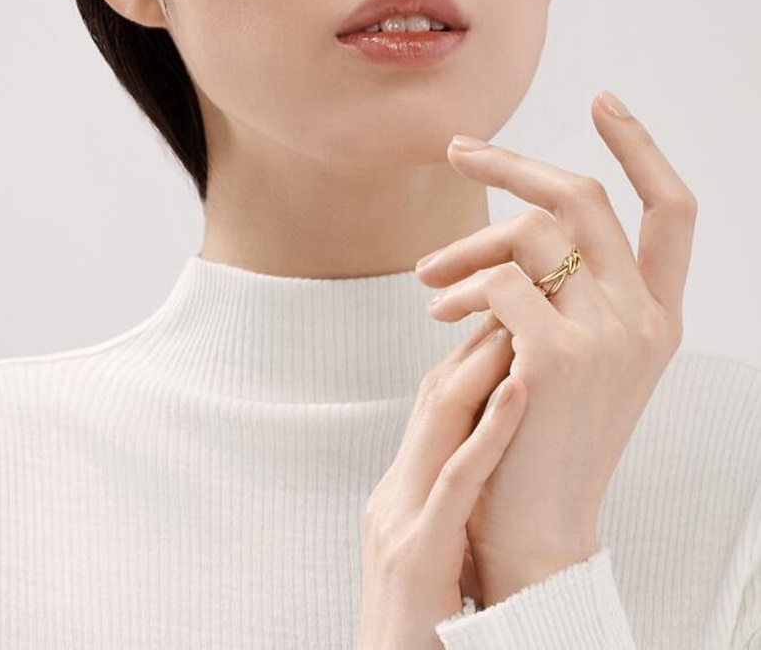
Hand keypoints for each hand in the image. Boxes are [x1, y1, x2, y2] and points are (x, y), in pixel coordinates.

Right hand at [358, 313, 527, 649]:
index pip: (432, 407)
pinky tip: (519, 389)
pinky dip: (489, 429)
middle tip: (517, 295)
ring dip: (482, 365)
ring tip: (519, 319)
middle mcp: (391, 495)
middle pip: (431, 397)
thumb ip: (442, 502)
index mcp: (396, 494)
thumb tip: (480, 460)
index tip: (508, 317)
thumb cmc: (420, 623)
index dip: (469, 355)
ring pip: (439, 421)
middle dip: (475, 342)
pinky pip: (457, 478)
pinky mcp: (418, 552)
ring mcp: (398, 520)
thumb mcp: (427, 548)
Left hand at [414, 91, 697, 606]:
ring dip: (467, 246)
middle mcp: (647, 319)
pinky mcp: (558, 357)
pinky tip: (439, 312)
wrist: (535, 526)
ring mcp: (609, 337)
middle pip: (585, 198)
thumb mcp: (570, 361)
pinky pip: (501, 281)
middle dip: (514, 164)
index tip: (602, 103)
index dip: (641, 147)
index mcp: (658, 318)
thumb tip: (507, 238)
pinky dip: (463, 287)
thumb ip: (560, 299)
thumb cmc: (541, 440)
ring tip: (427, 278)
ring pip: (532, 233)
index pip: (672, 210)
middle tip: (457, 151)